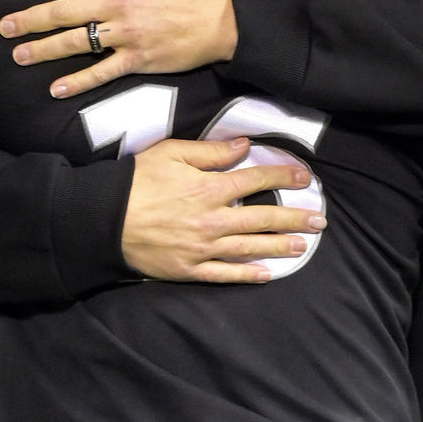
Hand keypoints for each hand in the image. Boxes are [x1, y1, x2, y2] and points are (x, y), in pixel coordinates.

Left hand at [0, 0, 237, 97]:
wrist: (227, 22)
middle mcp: (117, 5)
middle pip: (63, 10)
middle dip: (29, 18)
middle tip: (5, 26)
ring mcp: (124, 35)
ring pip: (75, 43)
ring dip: (43, 50)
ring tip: (19, 55)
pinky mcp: (136, 60)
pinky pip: (101, 72)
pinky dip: (77, 82)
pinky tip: (55, 89)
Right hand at [123, 137, 325, 283]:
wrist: (103, 219)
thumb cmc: (135, 181)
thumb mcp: (170, 153)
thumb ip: (211, 152)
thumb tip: (243, 146)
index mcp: (209, 188)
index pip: (255, 181)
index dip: (283, 178)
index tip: (304, 179)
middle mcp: (212, 219)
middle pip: (262, 218)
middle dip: (294, 219)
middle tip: (319, 221)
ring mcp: (202, 247)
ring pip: (249, 248)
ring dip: (280, 247)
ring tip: (303, 246)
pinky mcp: (189, 268)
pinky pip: (224, 274)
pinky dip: (246, 275)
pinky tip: (267, 275)